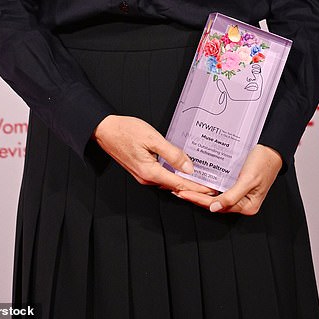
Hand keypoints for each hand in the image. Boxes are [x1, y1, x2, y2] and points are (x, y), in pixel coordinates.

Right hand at [92, 114, 215, 194]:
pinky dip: (174, 176)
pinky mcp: (141, 170)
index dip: (198, 187)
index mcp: (150, 172)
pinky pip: (162, 177)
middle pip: (176, 186)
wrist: (105, 129)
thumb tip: (189, 168)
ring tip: (201, 177)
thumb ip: (172, 153)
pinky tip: (182, 169)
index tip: (213, 188)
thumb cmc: (126, 130)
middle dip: (194, 187)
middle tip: (212, 184)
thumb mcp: (152, 138)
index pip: (180, 184)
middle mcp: (147, 179)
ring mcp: (143, 176)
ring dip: (184, 182)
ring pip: (168, 182)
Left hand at [173, 144, 282, 214]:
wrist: (273, 147)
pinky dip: (208, 185)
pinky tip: (198, 181)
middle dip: (196, 197)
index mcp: (247, 206)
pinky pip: (220, 187)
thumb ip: (231, 196)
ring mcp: (239, 193)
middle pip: (214, 203)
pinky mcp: (237, 183)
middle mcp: (243, 202)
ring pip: (215, 195)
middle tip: (178, 191)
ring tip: (184, 187)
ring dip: (200, 192)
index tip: (184, 194)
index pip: (217, 206)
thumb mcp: (248, 179)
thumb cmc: (264, 161)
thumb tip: (214, 208)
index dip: (199, 200)